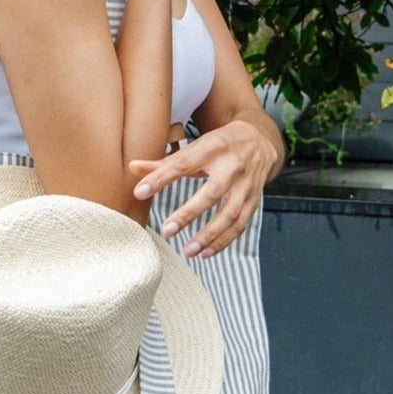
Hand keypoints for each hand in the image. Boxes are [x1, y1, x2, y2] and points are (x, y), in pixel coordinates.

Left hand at [129, 117, 281, 258]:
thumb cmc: (220, 145)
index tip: (140, 193)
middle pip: (212, 192)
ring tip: (188, 251)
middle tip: (167, 230)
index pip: (182, 164)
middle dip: (190, 213)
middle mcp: (232, 166)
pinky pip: (240, 224)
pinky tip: (206, 253)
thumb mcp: (196, 146)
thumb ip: (165, 161)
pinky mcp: (253, 200)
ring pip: (230, 214)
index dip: (160, 178)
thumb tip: (133, 167)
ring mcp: (246, 185)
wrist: (260, 140)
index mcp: (212, 148)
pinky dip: (224, 241)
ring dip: (209, 235)